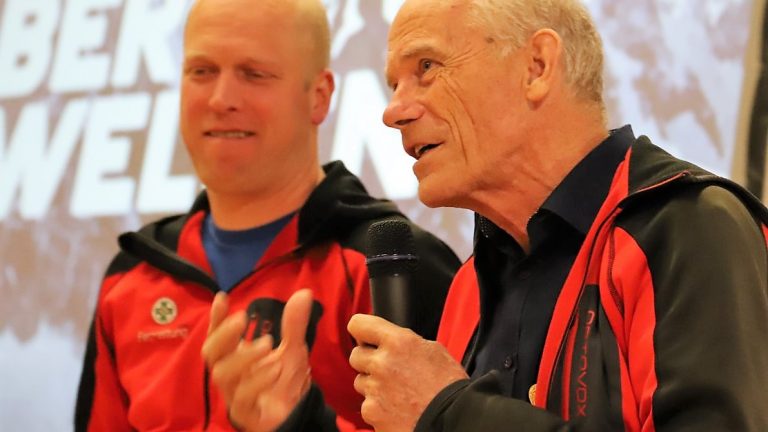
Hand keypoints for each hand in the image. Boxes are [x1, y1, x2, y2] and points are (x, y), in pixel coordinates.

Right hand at [202, 290, 314, 431]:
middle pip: (211, 353)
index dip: (216, 318)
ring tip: (267, 343)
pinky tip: (275, 367)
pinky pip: (242, 396)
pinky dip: (257, 380)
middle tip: (242, 317)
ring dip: (243, 356)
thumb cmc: (284, 380)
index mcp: (235, 356)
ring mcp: (234, 392)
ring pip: (222, 374)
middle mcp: (230, 372)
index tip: (222, 297)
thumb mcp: (293, 348)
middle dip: (223, 334)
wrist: (295, 414)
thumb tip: (304, 293)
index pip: (217, 335)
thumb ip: (294, 324)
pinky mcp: (245, 411)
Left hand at [347, 314, 468, 431]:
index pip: (358, 324)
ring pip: (360, 382)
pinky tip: (397, 408)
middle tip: (387, 369)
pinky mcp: (372, 412)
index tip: (365, 337)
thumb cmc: (449, 386)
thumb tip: (390, 342)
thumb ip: (405, 342)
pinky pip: (367, 405)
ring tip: (397, 392)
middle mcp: (382, 363)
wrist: (454, 419)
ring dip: (373, 385)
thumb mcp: (433, 350)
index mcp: (398, 342)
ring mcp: (375, 389)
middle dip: (368, 360)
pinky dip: (378, 407)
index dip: (361, 330)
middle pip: (356, 355)